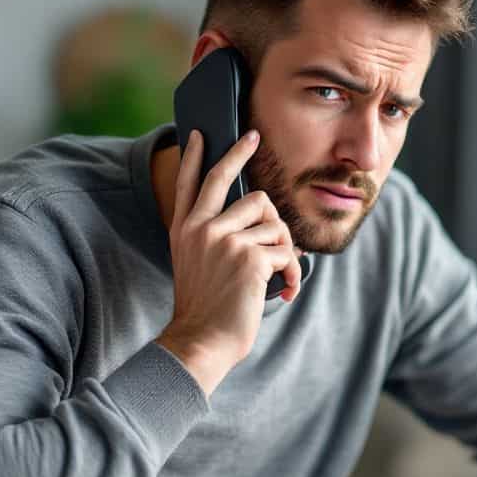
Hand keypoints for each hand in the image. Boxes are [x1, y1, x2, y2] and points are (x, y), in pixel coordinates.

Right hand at [156, 130, 301, 395]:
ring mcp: (223, 239)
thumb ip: (216, 238)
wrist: (201, 341)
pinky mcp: (248, 256)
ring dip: (283, 246)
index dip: (193, 157)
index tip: (198, 134)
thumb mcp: (198, 266)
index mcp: (184, 231)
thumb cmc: (207, 310)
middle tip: (253, 136)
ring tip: (278, 273)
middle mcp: (200, 229)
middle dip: (240, 152)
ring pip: (271, 220)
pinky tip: (285, 289)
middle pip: (224, 178)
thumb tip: (262, 215)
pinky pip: (286, 250)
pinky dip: (292, 272)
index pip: (188, 186)